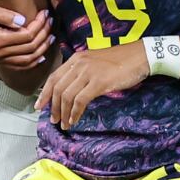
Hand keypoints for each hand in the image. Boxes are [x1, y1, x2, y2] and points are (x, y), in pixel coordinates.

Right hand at [0, 0, 52, 67]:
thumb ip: (5, 15)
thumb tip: (23, 20)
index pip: (27, 35)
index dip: (39, 24)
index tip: (45, 13)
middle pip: (30, 48)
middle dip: (44, 34)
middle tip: (50, 21)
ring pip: (27, 60)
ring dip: (42, 48)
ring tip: (50, 36)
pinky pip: (19, 65)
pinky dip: (32, 62)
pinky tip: (39, 55)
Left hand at [34, 41, 148, 129]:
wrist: (141, 56)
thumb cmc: (121, 61)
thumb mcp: (95, 62)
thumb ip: (82, 72)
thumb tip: (72, 89)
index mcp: (76, 58)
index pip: (53, 77)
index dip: (45, 92)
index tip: (39, 105)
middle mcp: (78, 63)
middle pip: (57, 88)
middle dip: (52, 106)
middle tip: (53, 119)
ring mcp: (88, 72)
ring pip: (66, 95)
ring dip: (63, 112)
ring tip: (63, 123)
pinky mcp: (99, 82)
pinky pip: (80, 100)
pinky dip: (74, 112)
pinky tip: (74, 120)